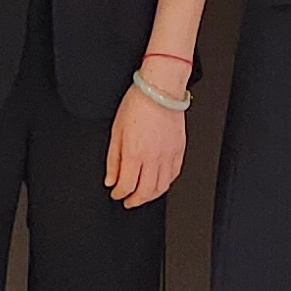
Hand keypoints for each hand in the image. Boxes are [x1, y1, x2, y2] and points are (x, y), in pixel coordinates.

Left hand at [105, 86, 188, 206]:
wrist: (160, 89)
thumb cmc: (138, 103)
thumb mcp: (116, 130)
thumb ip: (112, 159)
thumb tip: (111, 179)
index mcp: (134, 152)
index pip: (126, 185)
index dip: (119, 194)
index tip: (116, 193)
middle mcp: (153, 157)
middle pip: (145, 192)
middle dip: (135, 201)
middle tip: (128, 201)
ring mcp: (168, 155)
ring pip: (162, 187)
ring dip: (151, 196)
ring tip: (143, 195)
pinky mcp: (179, 150)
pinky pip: (174, 174)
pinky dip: (166, 183)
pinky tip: (159, 182)